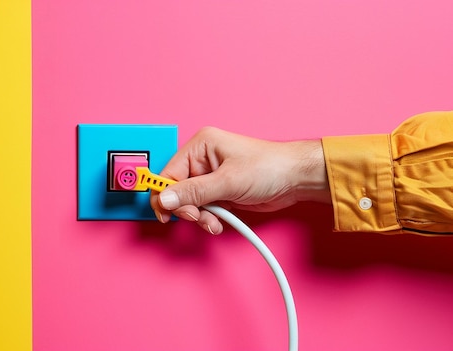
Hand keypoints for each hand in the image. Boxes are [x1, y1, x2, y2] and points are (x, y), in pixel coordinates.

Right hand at [150, 127, 329, 233]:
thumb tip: (165, 199)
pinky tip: (219, 222)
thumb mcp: (228, 181)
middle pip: (177, 190)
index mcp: (200, 146)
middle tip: (199, 217)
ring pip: (189, 203)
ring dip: (199, 216)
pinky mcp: (219, 191)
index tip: (166, 214)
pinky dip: (208, 218)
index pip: (169, 173)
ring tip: (214, 222)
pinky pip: (203, 208)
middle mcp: (202, 160)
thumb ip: (194, 192)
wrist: (295, 180)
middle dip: (187, 209)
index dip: (165, 195)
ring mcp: (210, 177)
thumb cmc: (269, 167)